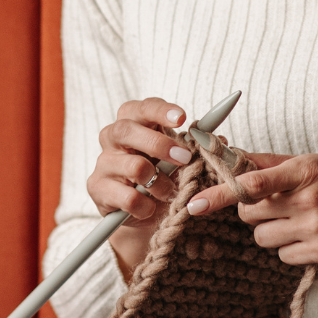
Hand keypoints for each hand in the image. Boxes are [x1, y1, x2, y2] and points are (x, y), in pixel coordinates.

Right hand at [89, 98, 193, 279]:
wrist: (139, 210)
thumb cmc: (160, 176)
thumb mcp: (178, 160)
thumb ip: (196, 148)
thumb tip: (219, 140)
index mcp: (133, 122)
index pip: (142, 107)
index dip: (161, 111)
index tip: (182, 118)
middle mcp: (112, 137)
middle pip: (127, 130)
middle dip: (159, 144)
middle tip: (184, 158)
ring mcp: (103, 163)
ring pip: (132, 166)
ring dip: (159, 182)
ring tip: (169, 192)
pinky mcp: (97, 189)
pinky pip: (126, 197)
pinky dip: (145, 205)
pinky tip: (150, 207)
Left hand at [188, 153, 317, 290]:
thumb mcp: (316, 162)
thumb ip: (274, 163)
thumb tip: (236, 159)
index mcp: (304, 171)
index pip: (251, 183)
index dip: (219, 194)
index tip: (196, 203)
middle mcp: (307, 201)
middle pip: (249, 214)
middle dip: (252, 210)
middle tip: (273, 204)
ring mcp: (314, 230)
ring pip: (262, 237)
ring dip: (270, 230)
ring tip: (297, 219)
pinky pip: (283, 255)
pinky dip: (289, 247)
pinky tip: (310, 235)